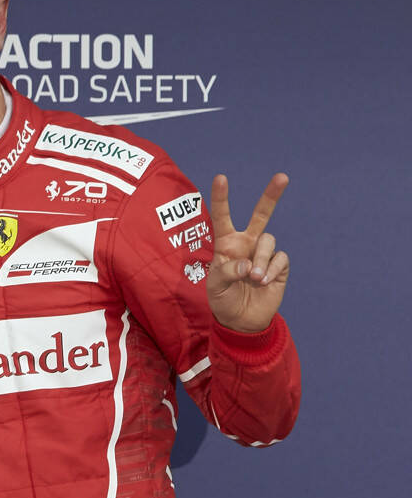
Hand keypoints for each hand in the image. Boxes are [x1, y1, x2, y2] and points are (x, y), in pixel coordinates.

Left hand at [206, 172, 289, 332]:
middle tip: (282, 177)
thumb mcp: (215, 286)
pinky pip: (280, 258)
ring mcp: (264, 253)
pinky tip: (264, 282)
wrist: (241, 320)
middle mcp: (247, 243)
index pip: (222, 217)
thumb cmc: (222, 299)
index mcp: (226, 244)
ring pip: (268, 241)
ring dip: (261, 258)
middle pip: (262, 214)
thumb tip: (249, 264)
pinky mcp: (279, 266)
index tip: (221, 178)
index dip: (221, 198)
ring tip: (254, 278)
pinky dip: (271, 270)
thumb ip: (227, 271)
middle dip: (271, 195)